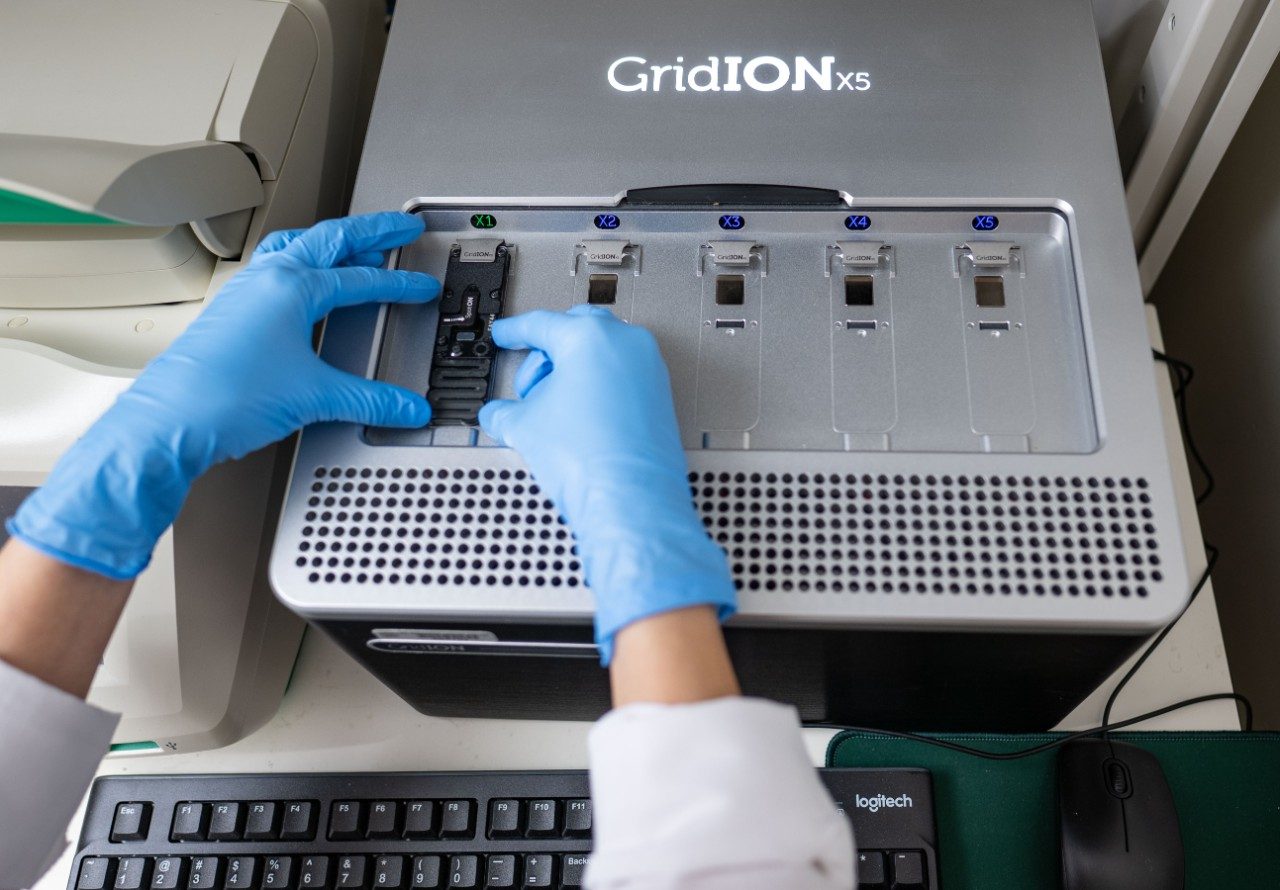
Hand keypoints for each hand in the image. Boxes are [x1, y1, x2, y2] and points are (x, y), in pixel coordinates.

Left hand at [6, 211, 438, 578]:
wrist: (168, 422)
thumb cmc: (224, 398)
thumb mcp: (315, 397)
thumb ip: (370, 400)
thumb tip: (405, 408)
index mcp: (291, 288)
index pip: (359, 278)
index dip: (398, 284)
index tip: (421, 287)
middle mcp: (265, 281)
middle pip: (329, 240)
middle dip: (370, 231)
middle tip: (400, 226)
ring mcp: (244, 294)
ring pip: (296, 249)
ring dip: (330, 243)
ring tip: (355, 246)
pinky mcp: (230, 314)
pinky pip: (274, 272)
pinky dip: (302, 266)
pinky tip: (306, 286)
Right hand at [479, 305, 735, 662]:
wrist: (632, 503)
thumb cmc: (591, 463)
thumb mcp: (525, 427)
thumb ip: (503, 411)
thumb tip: (499, 414)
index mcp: (590, 338)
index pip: (541, 323)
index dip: (514, 331)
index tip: (506, 335)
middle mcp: (626, 345)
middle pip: (578, 328)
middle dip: (549, 350)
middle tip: (528, 378)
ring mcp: (649, 370)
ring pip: (604, 351)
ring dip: (575, 369)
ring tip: (553, 407)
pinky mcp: (661, 396)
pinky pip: (624, 375)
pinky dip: (599, 385)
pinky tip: (581, 418)